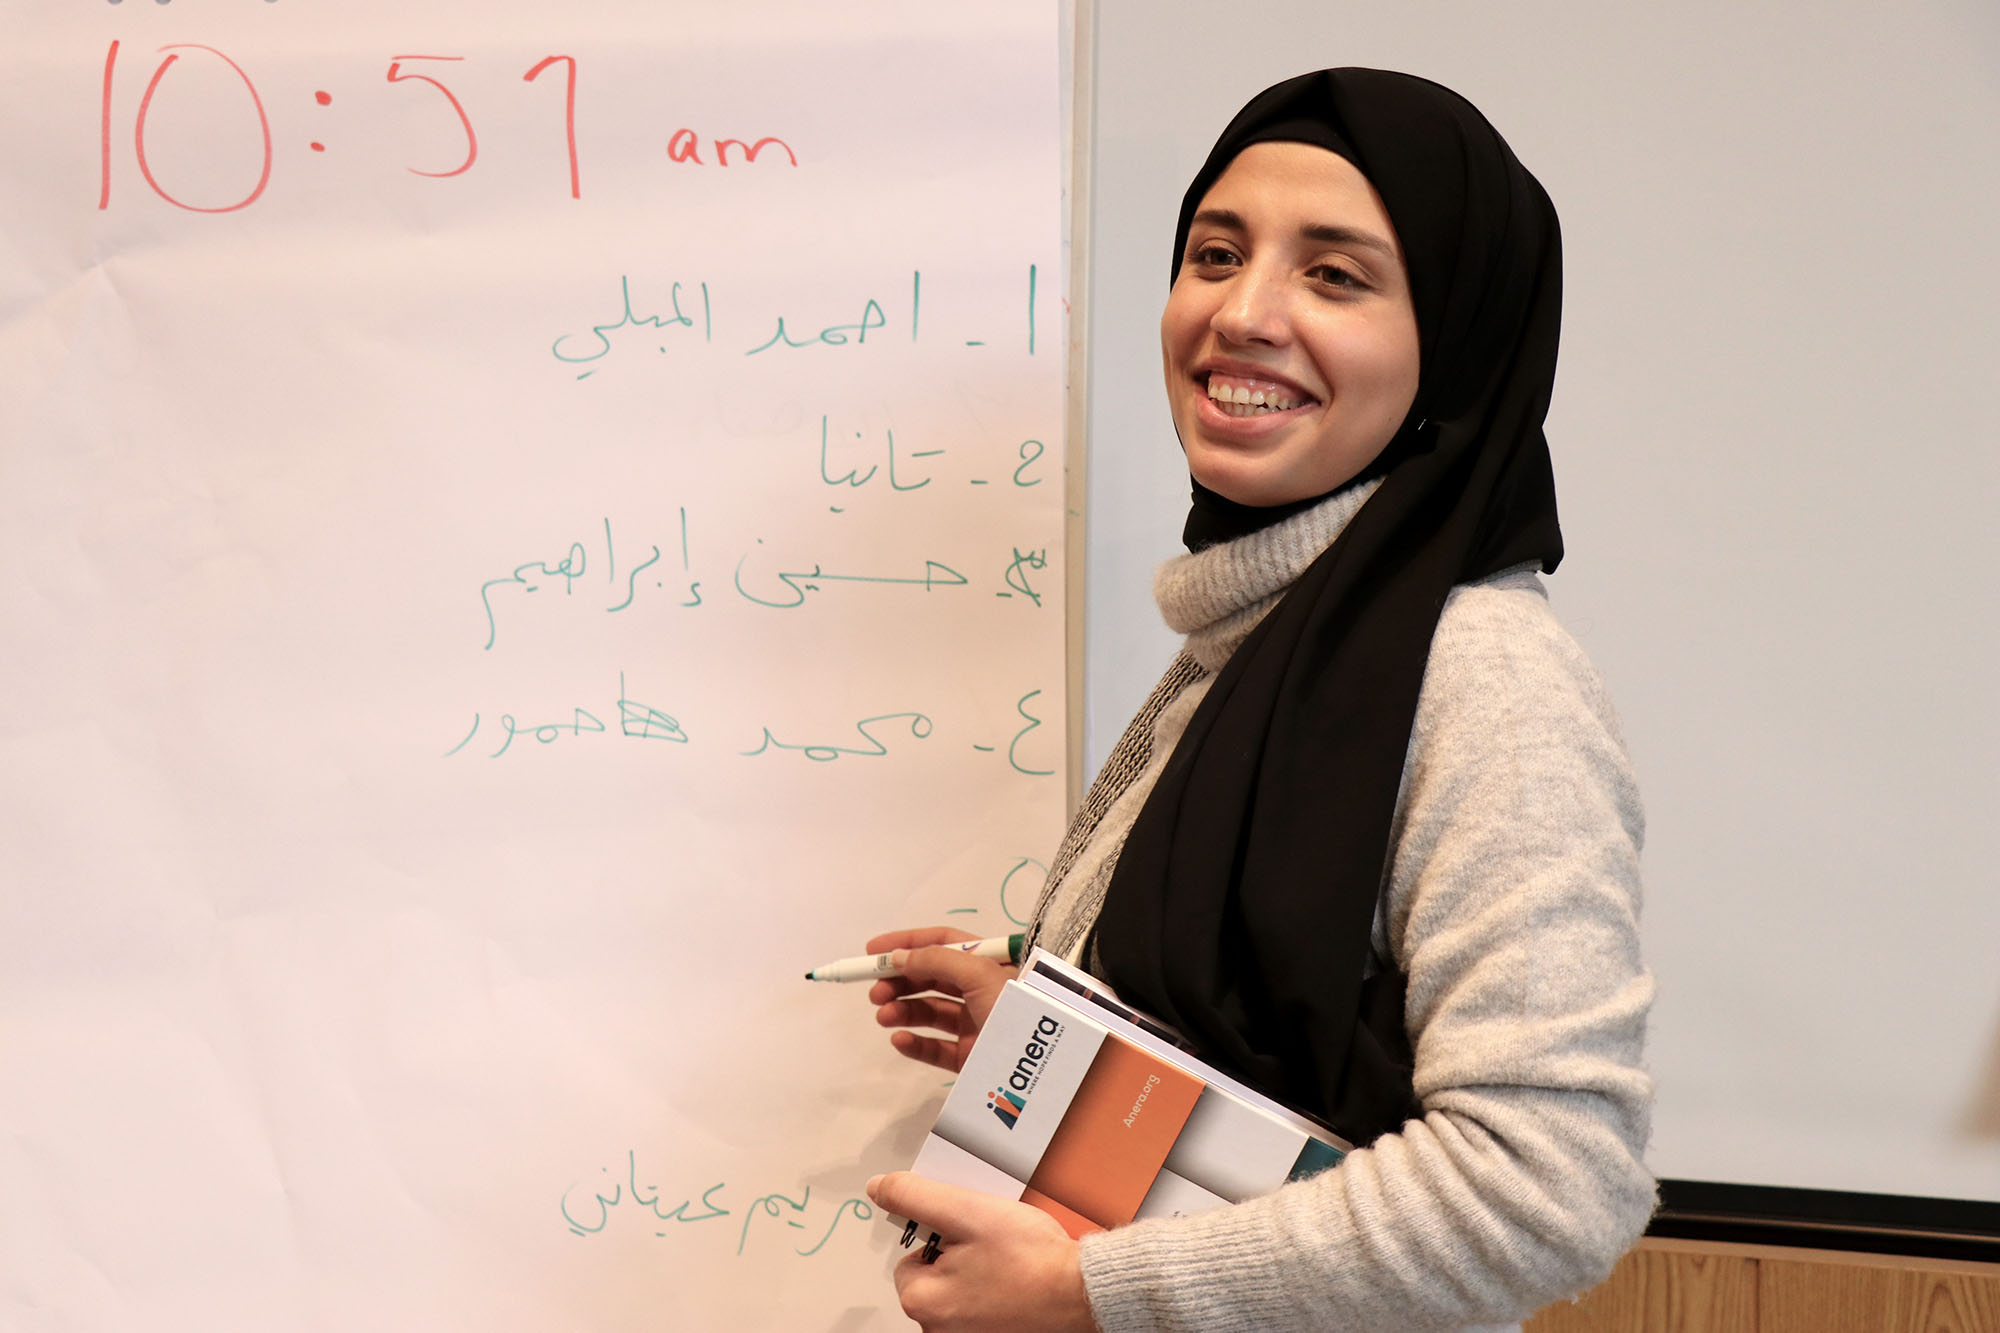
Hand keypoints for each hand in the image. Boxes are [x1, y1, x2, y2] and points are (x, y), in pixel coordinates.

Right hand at [864, 927, 1014, 1073]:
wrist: (1044, 1063)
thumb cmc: (1015, 1006)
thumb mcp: (979, 973)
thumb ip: (935, 960)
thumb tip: (898, 957)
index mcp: (987, 963)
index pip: (942, 943)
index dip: (907, 943)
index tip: (872, 953)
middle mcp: (980, 990)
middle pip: (931, 978)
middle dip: (900, 981)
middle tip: (875, 991)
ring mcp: (975, 1024)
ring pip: (929, 1013)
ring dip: (902, 1011)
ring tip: (883, 1016)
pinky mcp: (970, 1056)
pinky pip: (935, 1048)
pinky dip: (914, 1043)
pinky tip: (899, 1039)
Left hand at [867, 1172, 1098, 1332]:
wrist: (1085, 1292)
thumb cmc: (1031, 1259)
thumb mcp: (966, 1211)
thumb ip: (915, 1196)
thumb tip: (879, 1188)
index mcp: (923, 1303)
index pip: (912, 1256)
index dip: (943, 1235)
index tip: (970, 1234)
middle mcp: (940, 1331)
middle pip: (937, 1275)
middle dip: (962, 1256)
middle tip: (994, 1247)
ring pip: (963, 1289)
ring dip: (981, 1273)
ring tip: (1011, 1264)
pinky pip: (985, 1305)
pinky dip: (998, 1292)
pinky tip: (1018, 1281)